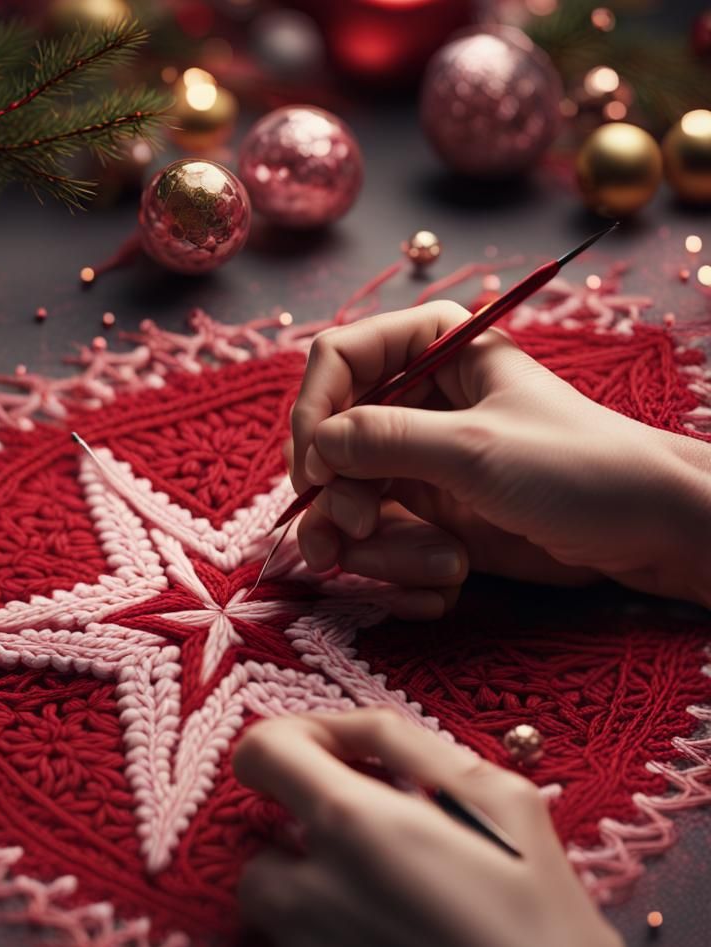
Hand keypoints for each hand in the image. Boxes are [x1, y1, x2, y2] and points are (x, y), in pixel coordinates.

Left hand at [234, 709, 657, 946]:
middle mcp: (309, 889)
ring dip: (305, 877)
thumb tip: (343, 730)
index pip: (261, 751)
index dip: (292, 737)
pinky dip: (321, 928)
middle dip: (303, 820)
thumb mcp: (497, 797)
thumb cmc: (545, 921)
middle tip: (373, 827)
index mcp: (351, 823)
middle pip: (259, 831)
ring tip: (381, 885)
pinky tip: (388, 936)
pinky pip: (290, 945)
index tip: (335, 751)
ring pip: (268, 893)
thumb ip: (405, 744)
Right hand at [289, 300, 710, 610]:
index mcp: (434, 348)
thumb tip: (316, 444)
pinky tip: (446, 584)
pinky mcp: (430, 513)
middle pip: (330, 438)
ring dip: (374, 545)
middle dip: (338, 494)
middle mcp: (417, 401)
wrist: (647, 531)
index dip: (314, 412)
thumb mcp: (475, 447)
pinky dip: (400, 568)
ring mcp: (419, 461)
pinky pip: (380, 539)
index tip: (314, 468)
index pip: (338, 360)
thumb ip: (386, 439)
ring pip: (348, 498)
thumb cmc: (576, 466)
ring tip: (436, 567)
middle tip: (355, 528)